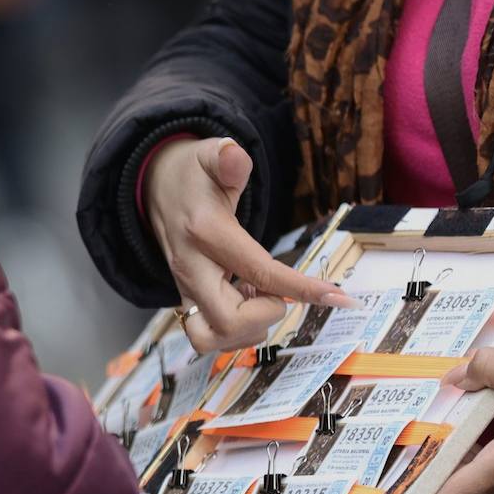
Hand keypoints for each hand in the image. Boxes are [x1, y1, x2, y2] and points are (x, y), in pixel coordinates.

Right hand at [143, 137, 358, 352]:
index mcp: (206, 233)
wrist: (155, 190)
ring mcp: (184, 290)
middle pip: (228, 322)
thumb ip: (226, 157)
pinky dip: (235, 330)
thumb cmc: (192, 174)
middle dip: (265, 314)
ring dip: (247, 328)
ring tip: (259, 296)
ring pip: (211, 338)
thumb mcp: (209, 155)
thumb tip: (235, 157)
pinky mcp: (185, 302)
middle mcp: (191, 269)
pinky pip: (208, 336)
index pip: (258, 271)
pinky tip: (244, 300)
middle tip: (277, 291)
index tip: (338, 298)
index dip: (301, 289)